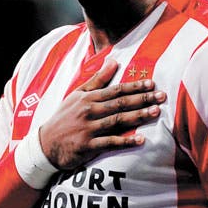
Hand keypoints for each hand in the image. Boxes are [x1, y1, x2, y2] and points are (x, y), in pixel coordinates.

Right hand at [38, 59, 165, 169]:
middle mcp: (89, 111)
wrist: (45, 144)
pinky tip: (141, 140)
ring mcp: (89, 129)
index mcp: (88, 98)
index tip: (151, 84)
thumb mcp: (77, 95)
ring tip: (156, 112)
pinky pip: (110, 143)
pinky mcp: (88, 146)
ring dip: (138, 116)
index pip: (115, 90)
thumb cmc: (64, 118)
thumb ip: (97, 79)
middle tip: (162, 96)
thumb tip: (113, 61)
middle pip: (120, 103)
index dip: (134, 86)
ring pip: (117, 121)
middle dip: (142, 99)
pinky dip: (126, 141)